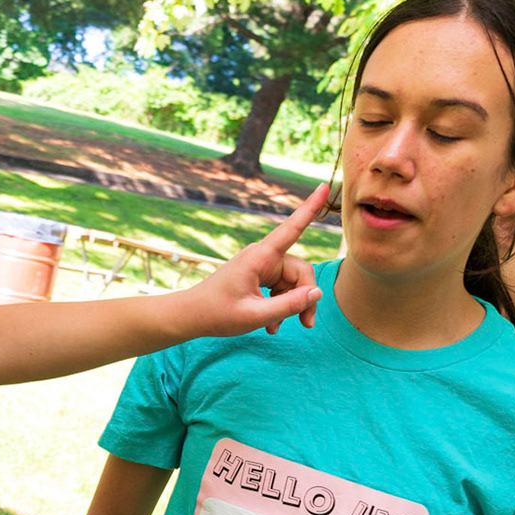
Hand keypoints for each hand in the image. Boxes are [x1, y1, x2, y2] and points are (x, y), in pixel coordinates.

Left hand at [178, 183, 329, 337]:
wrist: (191, 316)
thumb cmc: (217, 314)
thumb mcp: (255, 315)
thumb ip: (289, 305)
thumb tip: (318, 293)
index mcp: (260, 257)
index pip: (292, 228)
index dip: (310, 208)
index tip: (323, 185)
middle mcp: (263, 256)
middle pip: (300, 271)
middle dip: (305, 298)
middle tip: (307, 324)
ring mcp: (261, 265)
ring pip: (293, 282)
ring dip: (291, 305)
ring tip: (276, 329)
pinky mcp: (260, 275)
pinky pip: (281, 288)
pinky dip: (280, 306)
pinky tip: (271, 325)